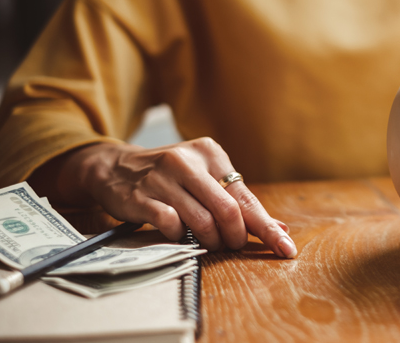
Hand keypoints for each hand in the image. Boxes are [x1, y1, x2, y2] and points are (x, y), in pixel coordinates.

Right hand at [31, 138, 296, 256]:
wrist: (114, 167)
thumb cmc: (170, 176)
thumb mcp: (204, 178)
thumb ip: (239, 202)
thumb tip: (280, 228)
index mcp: (210, 153)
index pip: (246, 196)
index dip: (267, 227)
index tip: (285, 248)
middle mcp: (187, 161)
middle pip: (228, 210)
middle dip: (237, 236)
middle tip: (234, 245)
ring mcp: (162, 178)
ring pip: (203, 221)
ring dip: (211, 241)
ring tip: (209, 243)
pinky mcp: (141, 197)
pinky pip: (172, 225)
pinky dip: (181, 237)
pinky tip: (179, 234)